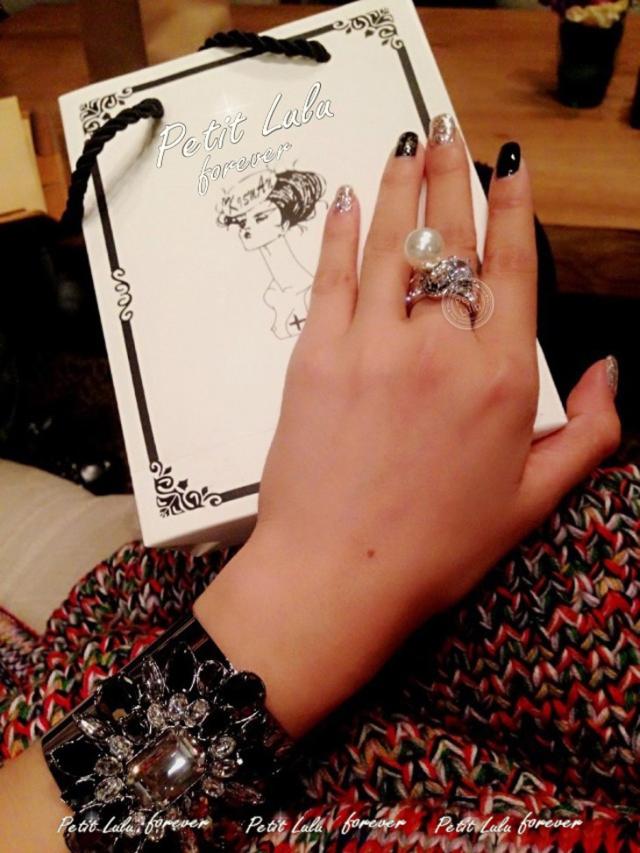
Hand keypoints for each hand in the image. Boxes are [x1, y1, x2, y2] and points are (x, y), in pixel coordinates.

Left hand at [195, 127, 619, 735]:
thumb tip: (616, 371)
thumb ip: (590, 432)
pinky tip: (348, 200)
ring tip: (407, 144)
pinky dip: (341, 234)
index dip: (513, 209)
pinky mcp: (315, 355)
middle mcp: (441, 347)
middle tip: (450, 130)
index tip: (509, 165)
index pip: (514, 268)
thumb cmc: (440, 547)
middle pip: (453, 243)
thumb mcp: (534, 499)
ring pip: (393, 245)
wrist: (339, 574)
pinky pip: (332, 278)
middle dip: (454, 176)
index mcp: (501, 378)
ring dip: (402, 187)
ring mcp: (373, 344)